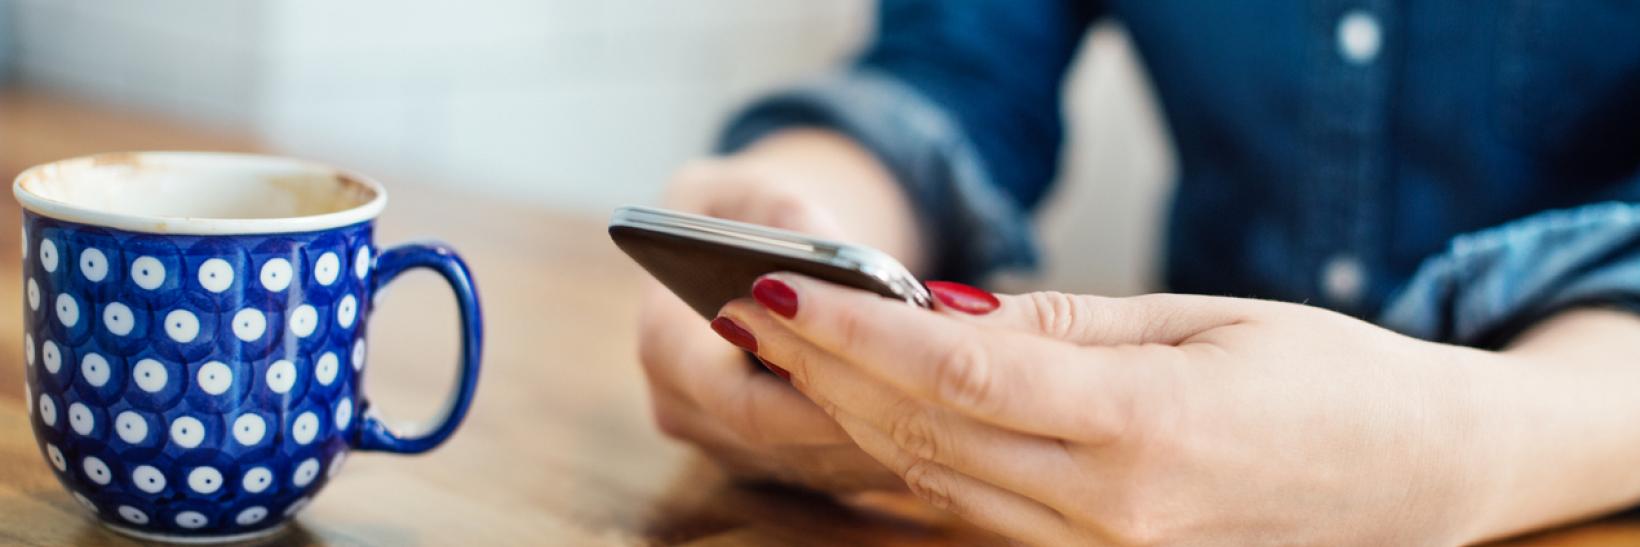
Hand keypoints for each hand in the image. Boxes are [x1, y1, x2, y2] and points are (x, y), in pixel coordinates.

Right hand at [637, 130, 920, 491]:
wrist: (728, 247)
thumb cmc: (738, 211)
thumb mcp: (750, 188)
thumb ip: (785, 213)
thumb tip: (832, 244)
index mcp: (665, 344)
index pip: (740, 402)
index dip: (814, 395)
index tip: (886, 372)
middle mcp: (684, 408)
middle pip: (786, 443)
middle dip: (863, 418)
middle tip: (943, 397)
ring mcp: (722, 443)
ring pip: (816, 464)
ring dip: (884, 440)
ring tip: (956, 408)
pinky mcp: (764, 458)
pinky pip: (830, 469)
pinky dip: (886, 448)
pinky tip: (945, 421)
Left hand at [715, 274, 1526, 543]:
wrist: (1421, 478)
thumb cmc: (1330, 382)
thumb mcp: (1206, 321)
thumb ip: (1067, 329)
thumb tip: (945, 317)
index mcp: (1146, 432)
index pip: (953, 379)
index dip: (851, 334)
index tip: (779, 290)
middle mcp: (1111, 512)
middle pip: (922, 436)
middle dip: (825, 370)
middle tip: (754, 311)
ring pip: (934, 482)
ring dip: (850, 416)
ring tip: (788, 353)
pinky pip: (975, 512)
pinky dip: (909, 460)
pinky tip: (867, 414)